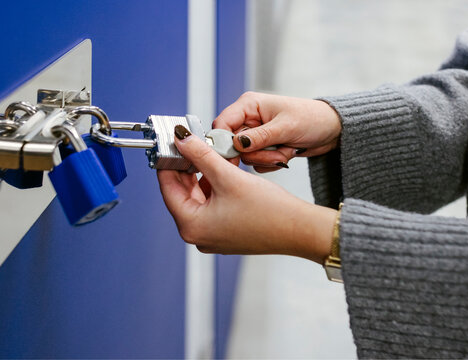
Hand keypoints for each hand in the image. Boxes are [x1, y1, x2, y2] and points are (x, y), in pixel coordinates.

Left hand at [157, 125, 336, 262]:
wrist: (300, 230)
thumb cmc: (269, 212)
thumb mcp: (229, 176)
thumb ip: (202, 155)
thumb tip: (182, 140)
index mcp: (191, 226)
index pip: (168, 188)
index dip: (168, 162)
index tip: (171, 145)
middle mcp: (197, 235)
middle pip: (181, 194)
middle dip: (185, 168)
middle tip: (188, 145)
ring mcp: (211, 236)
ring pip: (196, 199)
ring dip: (200, 176)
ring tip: (205, 154)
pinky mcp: (224, 234)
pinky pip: (210, 207)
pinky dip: (212, 188)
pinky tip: (219, 172)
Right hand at [213, 91, 341, 172]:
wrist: (331, 130)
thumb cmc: (312, 118)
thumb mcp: (285, 127)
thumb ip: (259, 137)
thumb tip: (237, 144)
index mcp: (249, 105)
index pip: (222, 124)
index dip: (223, 142)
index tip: (234, 158)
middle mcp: (248, 119)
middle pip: (232, 144)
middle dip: (255, 153)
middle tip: (275, 154)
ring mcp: (255, 134)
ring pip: (246, 156)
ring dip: (267, 158)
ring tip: (286, 151)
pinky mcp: (262, 147)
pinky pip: (256, 162)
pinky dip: (271, 162)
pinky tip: (286, 153)